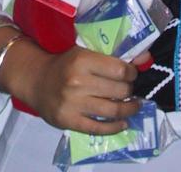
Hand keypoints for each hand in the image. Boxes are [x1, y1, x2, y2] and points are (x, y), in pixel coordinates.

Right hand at [0, 43, 141, 134]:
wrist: (37, 80)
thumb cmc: (65, 64)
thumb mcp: (84, 52)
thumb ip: (111, 56)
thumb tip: (144, 58)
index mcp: (82, 59)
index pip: (119, 70)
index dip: (132, 73)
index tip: (132, 74)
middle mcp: (78, 81)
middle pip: (119, 90)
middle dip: (130, 91)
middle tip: (131, 90)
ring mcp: (73, 103)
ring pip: (112, 110)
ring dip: (129, 109)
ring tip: (133, 106)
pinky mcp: (69, 121)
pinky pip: (98, 128)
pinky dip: (115, 127)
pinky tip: (122, 123)